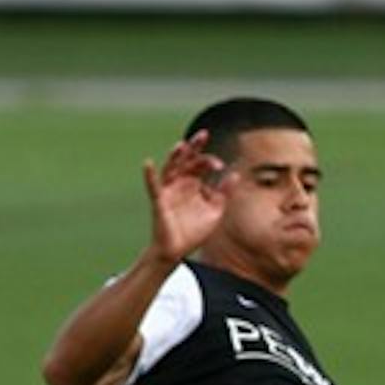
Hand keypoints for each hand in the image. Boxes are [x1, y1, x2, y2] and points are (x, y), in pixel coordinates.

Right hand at [143, 130, 229, 261]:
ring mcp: (169, 190)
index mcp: (194, 183)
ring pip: (171, 168)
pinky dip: (149, 175)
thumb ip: (224, 192)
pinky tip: (148, 163)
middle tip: (204, 134)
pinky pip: (153, 186)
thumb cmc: (194, 230)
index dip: (211, 160)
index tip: (222, 165)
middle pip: (187, 160)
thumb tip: (235, 173)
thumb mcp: (215, 210)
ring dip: (176, 156)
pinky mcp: (159, 201)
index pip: (202, 164)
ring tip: (181, 146)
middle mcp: (181, 183)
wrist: (179, 250)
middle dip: (194, 147)